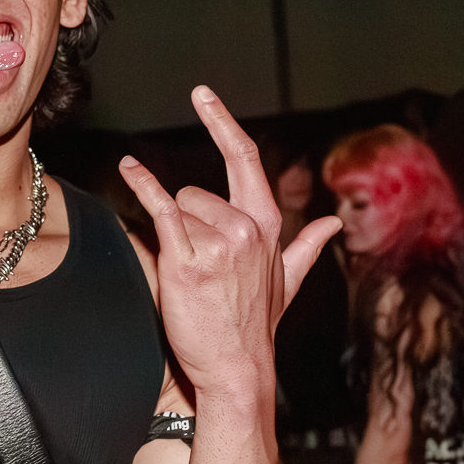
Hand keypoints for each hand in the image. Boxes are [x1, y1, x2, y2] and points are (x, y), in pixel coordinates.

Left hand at [118, 86, 340, 396]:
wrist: (236, 367)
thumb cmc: (255, 326)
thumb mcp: (287, 283)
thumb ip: (306, 247)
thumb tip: (333, 223)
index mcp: (268, 226)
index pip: (245, 159)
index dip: (222, 122)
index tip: (203, 95)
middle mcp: (247, 228)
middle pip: (198, 192)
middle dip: (188, 217)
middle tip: (200, 229)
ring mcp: (218, 242)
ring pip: (178, 209)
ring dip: (175, 235)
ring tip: (190, 274)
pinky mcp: (186, 259)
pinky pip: (161, 210)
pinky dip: (143, 186)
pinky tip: (129, 168)